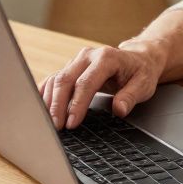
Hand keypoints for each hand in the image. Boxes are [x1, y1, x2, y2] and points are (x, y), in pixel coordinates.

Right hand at [40, 40, 165, 129]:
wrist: (138, 58)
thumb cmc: (141, 72)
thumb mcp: (144, 84)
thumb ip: (131, 97)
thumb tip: (119, 110)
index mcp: (106, 58)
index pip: (86, 82)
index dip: (77, 104)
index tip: (72, 123)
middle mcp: (87, 56)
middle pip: (65, 80)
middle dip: (57, 105)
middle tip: (55, 127)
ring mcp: (76, 61)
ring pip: (56, 80)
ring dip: (48, 102)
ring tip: (46, 122)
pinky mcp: (70, 68)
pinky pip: (53, 80)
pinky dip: (44, 94)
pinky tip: (39, 108)